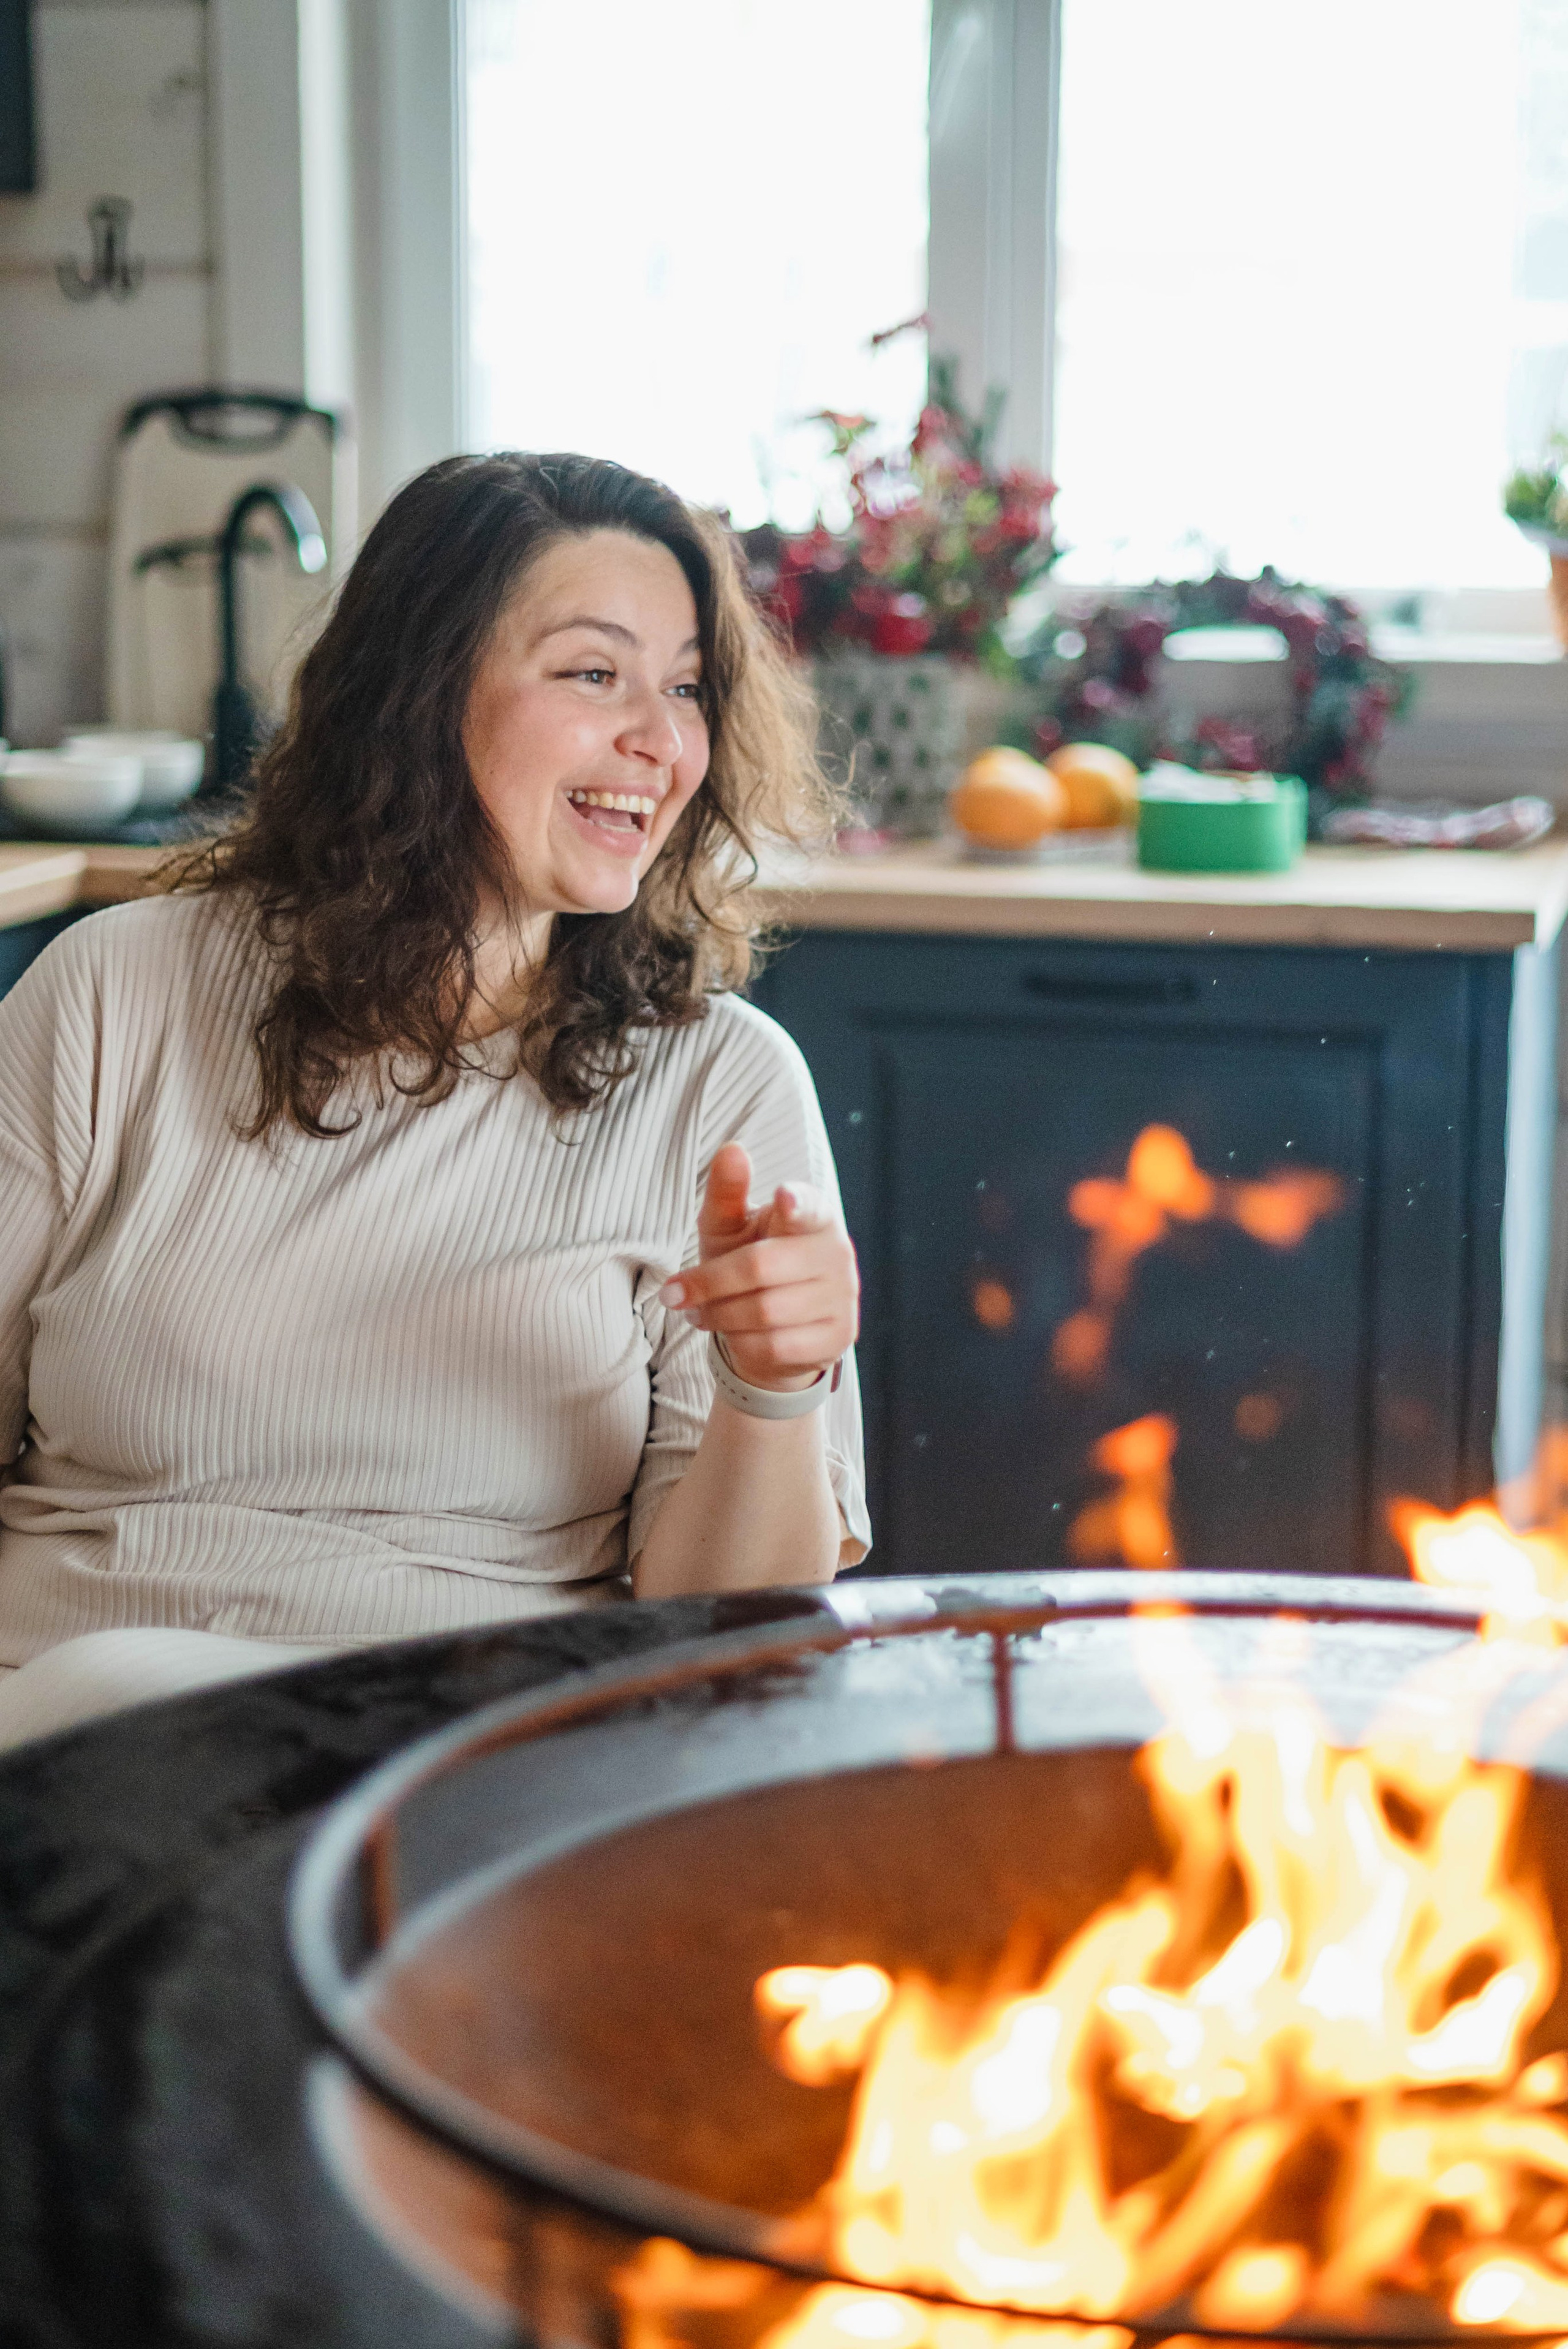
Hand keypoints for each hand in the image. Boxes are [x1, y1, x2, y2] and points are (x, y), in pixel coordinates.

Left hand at [659, 1142, 859, 1393]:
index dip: (796, 1204)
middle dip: (708, 1283)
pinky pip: (776, 1347)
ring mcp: (843, 1297)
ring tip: (697, 1312)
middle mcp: (837, 1252)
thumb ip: (727, 1192)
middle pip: (760, 1267)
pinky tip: (731, 1335)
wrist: (777, 1326)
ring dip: (718, 1315)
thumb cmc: (748, 1261)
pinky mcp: (839, 1337)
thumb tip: (731, 1150)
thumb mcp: (730, 1228)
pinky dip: (741, 1343)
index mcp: (814, 1214)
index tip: (783, 1197)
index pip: (808, 1207)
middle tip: (672, 1294)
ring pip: (764, 1312)